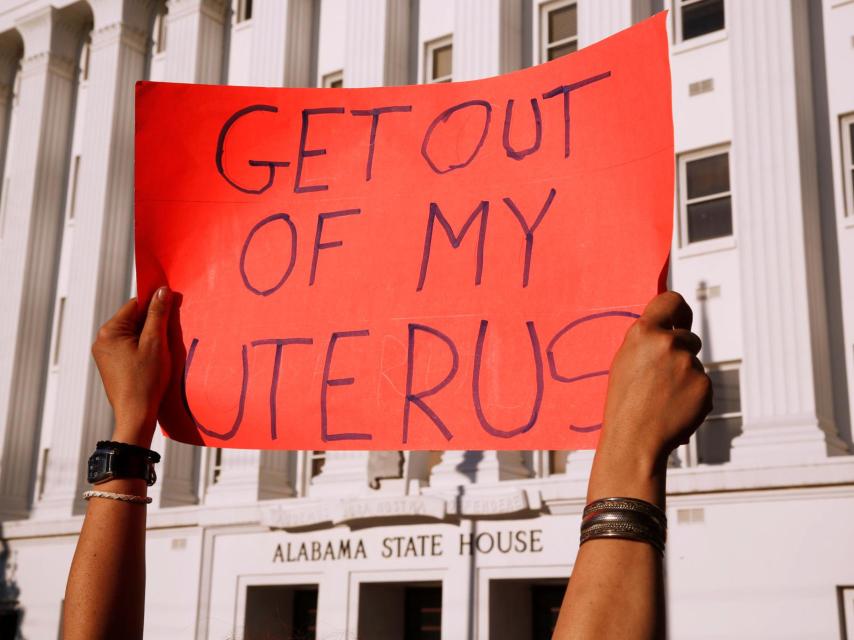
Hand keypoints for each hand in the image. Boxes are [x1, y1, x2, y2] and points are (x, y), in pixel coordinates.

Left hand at [91, 287, 173, 447]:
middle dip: (152, 323)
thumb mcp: (156, 343)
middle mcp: (102, 340)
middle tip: (169, 335)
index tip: (172, 310)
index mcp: (109, 331)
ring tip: (163, 351)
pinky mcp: (111, 366)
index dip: (155, 305)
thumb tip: (161, 290)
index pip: (134, 305)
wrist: (136, 415)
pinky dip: (144, 349)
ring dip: (150, 337)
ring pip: (133, 334)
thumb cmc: (146, 380)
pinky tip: (155, 360)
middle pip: (133, 319)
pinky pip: (130, 348)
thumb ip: (157, 314)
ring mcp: (105, 354)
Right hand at [599, 291, 712, 469]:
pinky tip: (675, 407)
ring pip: (695, 363)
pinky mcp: (704, 385)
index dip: (679, 310)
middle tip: (663, 376)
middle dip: (681, 352)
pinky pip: (703, 383)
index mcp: (643, 332)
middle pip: (688, 337)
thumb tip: (670, 328)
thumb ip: (647, 341)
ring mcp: (689, 364)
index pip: (672, 301)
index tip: (681, 320)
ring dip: (686, 376)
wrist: (634, 439)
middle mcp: (668, 343)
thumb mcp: (624, 361)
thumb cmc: (624, 402)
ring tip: (663, 396)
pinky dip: (693, 394)